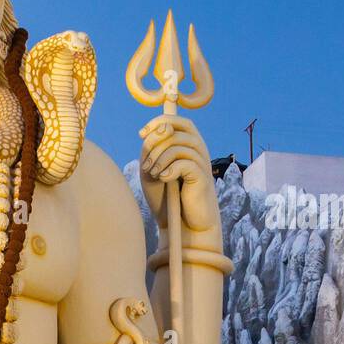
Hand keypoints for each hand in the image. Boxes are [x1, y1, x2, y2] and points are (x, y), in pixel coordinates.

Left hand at [139, 115, 217, 233]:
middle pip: (176, 131)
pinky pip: (184, 163)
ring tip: (152, 174)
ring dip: (159, 159)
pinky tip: (164, 179)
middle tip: (145, 165)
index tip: (141, 134)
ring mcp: (202, 163)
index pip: (177, 120)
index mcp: (187, 144)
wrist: (180, 222)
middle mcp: (198, 149)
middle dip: (155, 144)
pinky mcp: (202, 177)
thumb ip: (152, 147)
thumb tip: (161, 129)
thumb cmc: (166, 195)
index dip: (158, 121)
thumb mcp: (151, 168)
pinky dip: (169, 170)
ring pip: (178, 146)